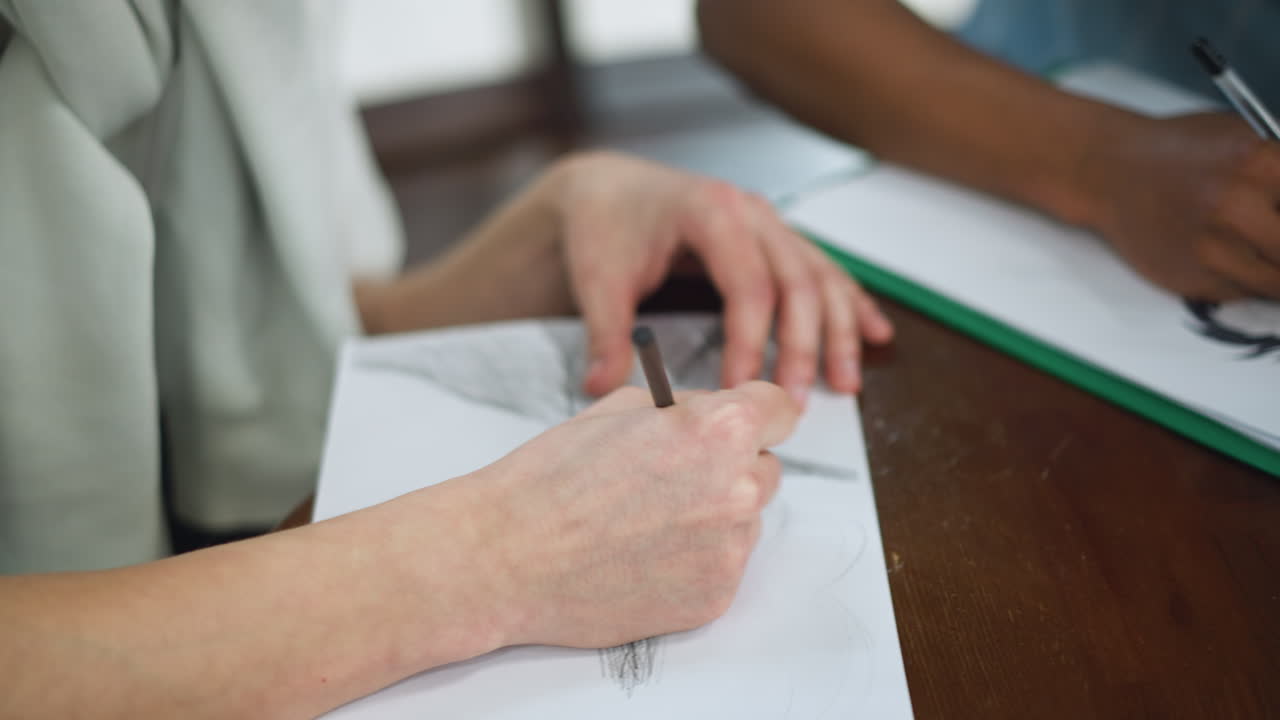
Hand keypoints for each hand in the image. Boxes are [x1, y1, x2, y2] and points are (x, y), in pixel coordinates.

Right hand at [447, 382, 798, 648]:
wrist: (506, 557)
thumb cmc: (551, 478)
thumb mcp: (620, 410)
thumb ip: (684, 410)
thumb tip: (713, 415)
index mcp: (720, 430)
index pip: (780, 409)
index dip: (756, 412)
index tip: (743, 423)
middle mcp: (738, 489)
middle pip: (766, 469)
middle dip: (731, 466)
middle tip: (672, 478)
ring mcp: (729, 550)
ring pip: (743, 521)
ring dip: (711, 517)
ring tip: (643, 523)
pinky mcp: (715, 598)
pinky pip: (720, 566)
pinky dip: (692, 561)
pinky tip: (640, 557)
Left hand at [550, 151, 892, 402]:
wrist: (608, 188)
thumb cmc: (605, 224)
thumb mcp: (596, 277)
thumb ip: (605, 332)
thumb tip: (602, 387)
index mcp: (711, 210)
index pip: (748, 285)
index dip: (749, 341)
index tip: (740, 388)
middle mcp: (751, 212)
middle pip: (797, 282)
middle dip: (802, 346)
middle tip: (797, 400)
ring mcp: (769, 223)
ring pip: (820, 276)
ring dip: (838, 331)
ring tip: (846, 383)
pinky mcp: (774, 238)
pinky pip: (823, 269)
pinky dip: (848, 303)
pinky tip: (874, 333)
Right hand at [1088, 113, 1279, 298]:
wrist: (1111, 172)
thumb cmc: (1183, 152)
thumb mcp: (1242, 140)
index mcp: (1258, 163)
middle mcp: (1237, 206)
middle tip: (1278, 247)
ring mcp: (1212, 247)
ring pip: (1276, 283)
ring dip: (1275, 273)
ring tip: (1262, 254)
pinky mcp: (1191, 278)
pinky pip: (1242, 294)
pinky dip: (1245, 283)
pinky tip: (1228, 259)